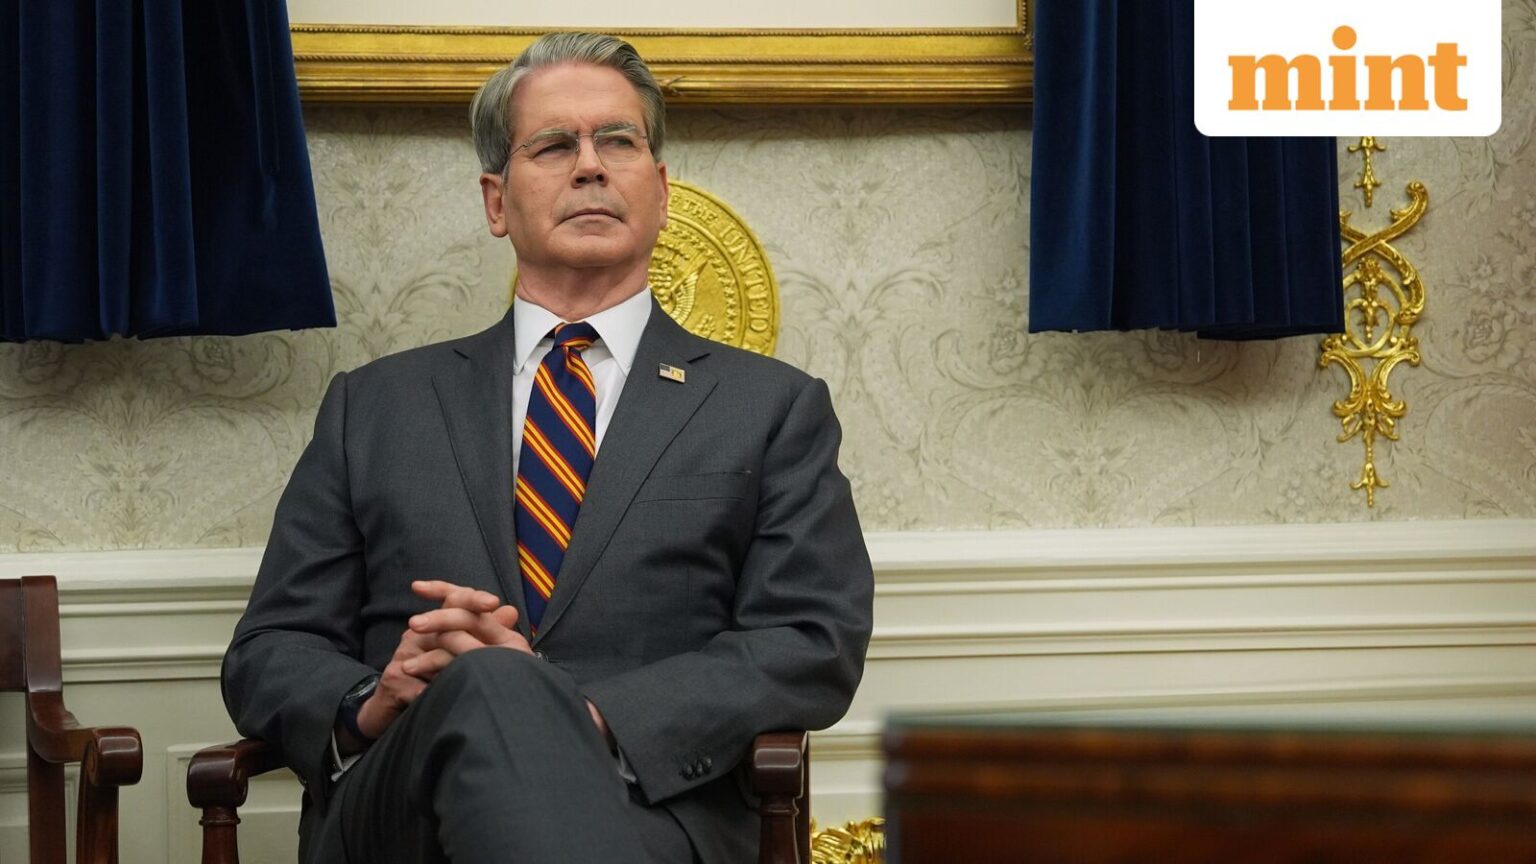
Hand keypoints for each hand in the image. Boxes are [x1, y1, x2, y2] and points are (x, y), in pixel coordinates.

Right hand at [354, 581, 530, 740]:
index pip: (452, 600)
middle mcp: (417, 635)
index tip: (493, 602)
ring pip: (433, 655)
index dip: (472, 598)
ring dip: (454, 666)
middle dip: (464, 618)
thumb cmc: (432, 679)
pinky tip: (445, 699)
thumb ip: (485, 632)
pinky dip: (432, 692)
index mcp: (434, 626)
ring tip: (475, 672)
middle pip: (442, 620)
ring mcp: (403, 656)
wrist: (392, 712)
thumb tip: (511, 610)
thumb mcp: (460, 654)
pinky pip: (417, 685)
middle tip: (487, 622)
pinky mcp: (394, 680)